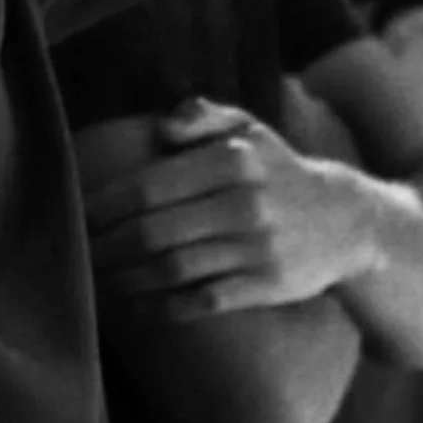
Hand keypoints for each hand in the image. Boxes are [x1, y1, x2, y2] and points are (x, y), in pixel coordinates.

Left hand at [80, 97, 377, 316]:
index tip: (75, 217)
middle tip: (76, 256)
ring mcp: (257, 249)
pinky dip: (162, 307)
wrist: (347, 221)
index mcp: (233, 160)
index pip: (150, 187)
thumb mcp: (249, 129)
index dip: (104, 207)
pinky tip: (136, 307)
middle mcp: (245, 204)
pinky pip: (201, 301)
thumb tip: (162, 126)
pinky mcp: (267, 286)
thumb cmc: (277, 172)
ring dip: (125, 280)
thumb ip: (202, 115)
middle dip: (105, 248)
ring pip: (171, 270)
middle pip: (153, 232)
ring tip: (96, 282)